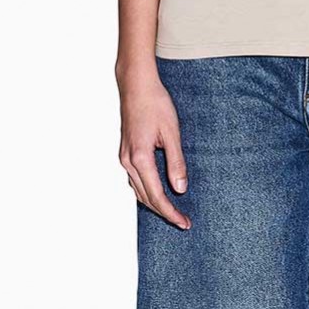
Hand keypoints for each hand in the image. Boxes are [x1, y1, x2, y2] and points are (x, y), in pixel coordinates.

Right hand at [118, 70, 191, 228]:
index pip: (156, 196)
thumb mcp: (172, 131)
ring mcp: (124, 158)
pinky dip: (147, 190)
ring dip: (154, 203)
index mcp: (140, 158)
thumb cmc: (155, 103)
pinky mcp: (125, 153)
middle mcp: (128, 161)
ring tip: (173, 210)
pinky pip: (135, 180)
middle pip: (146, 198)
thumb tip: (180, 189)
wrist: (136, 85)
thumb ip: (176, 162)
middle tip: (182, 221)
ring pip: (138, 191)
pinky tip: (158, 191)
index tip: (184, 222)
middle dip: (164, 212)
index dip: (171, 212)